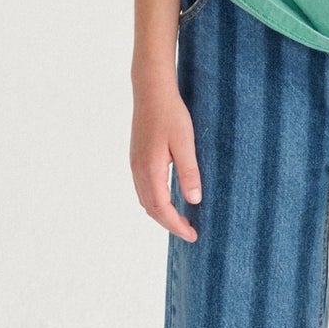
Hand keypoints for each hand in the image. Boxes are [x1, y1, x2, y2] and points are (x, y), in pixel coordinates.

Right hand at [131, 78, 203, 241]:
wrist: (151, 92)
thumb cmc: (171, 114)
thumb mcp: (186, 143)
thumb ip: (189, 172)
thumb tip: (194, 200)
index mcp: (150, 169)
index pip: (162, 209)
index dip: (177, 226)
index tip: (193, 235)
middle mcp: (138, 170)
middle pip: (151, 209)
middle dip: (170, 224)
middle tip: (190, 232)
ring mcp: (135, 164)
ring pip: (145, 200)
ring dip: (162, 214)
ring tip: (181, 220)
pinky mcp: (137, 158)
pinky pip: (144, 189)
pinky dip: (156, 202)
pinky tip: (169, 199)